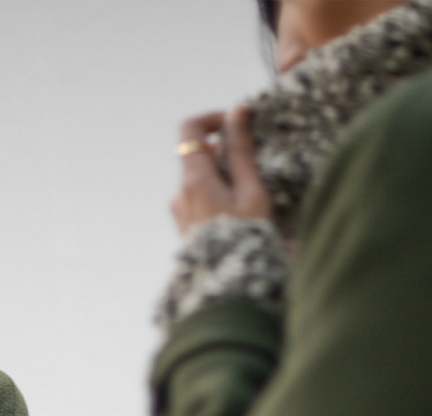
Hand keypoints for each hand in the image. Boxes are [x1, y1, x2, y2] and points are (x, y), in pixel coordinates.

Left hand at [171, 107, 273, 235]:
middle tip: (252, 174)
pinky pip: (199, 202)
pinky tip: (237, 221)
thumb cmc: (243, 239)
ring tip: (248, 204)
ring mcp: (180, 213)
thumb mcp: (250, 191)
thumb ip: (242, 150)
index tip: (234, 125)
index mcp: (194, 179)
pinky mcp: (184, 229)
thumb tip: (237, 111)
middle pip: (198, 157)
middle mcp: (180, 193)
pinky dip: (217, 199)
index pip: (189, 128)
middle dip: (225, 157)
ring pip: (201, 181)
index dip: (211, 119)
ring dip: (223, 181)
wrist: (227, 288)